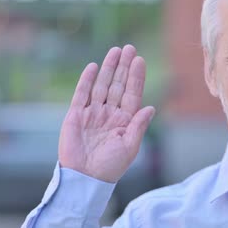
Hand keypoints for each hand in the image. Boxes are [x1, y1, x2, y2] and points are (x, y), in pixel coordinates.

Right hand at [58, 45, 154, 182]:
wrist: (85, 178)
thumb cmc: (110, 166)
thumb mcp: (130, 146)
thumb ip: (139, 125)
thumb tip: (151, 107)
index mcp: (125, 120)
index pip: (132, 94)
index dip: (136, 77)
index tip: (140, 61)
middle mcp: (110, 113)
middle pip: (118, 85)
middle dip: (124, 67)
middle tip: (129, 48)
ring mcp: (93, 113)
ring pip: (102, 85)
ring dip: (109, 68)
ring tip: (115, 51)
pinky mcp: (76, 115)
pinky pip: (82, 94)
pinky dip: (87, 80)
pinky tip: (94, 67)